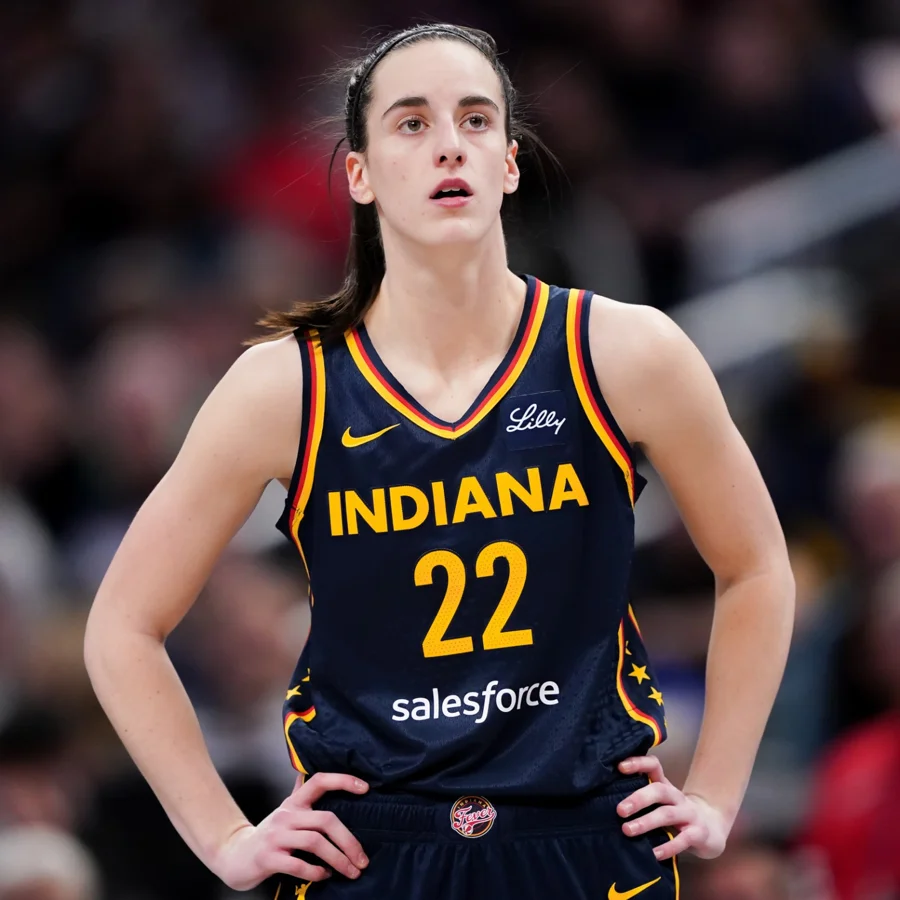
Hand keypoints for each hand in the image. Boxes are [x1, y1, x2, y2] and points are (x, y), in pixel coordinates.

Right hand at [213, 772, 369, 889]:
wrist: (235, 856)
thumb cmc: (269, 835)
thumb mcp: (286, 811)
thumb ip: (300, 794)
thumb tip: (311, 773)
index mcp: (293, 802)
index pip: (319, 781)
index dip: (343, 780)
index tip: (365, 788)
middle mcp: (286, 815)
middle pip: (326, 820)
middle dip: (349, 841)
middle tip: (362, 860)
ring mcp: (276, 836)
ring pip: (315, 842)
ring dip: (338, 859)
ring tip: (350, 871)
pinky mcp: (268, 857)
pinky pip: (298, 864)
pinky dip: (316, 872)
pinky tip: (324, 876)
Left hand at [616, 756, 728, 859]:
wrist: (711, 829)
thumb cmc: (675, 815)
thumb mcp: (660, 803)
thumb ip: (640, 799)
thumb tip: (604, 800)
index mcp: (665, 786)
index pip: (654, 766)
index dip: (638, 763)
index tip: (620, 766)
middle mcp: (677, 797)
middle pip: (659, 790)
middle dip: (638, 799)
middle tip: (619, 810)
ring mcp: (689, 814)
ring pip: (667, 814)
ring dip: (646, 822)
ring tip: (627, 830)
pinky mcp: (698, 834)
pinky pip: (683, 840)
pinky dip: (667, 847)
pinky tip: (653, 853)